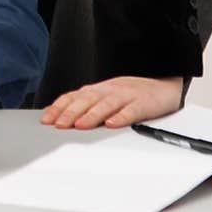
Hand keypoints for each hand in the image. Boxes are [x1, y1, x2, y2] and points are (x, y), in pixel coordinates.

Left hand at [40, 75, 183, 129]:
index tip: (46, 120)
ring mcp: (126, 96)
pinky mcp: (143, 104)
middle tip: (59, 125)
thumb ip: (85, 104)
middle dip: (71, 112)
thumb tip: (59, 115)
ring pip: (106, 104)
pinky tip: (112, 124)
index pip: (75, 96)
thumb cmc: (132, 95)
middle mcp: (110, 90)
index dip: (60, 107)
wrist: (164, 86)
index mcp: (99, 89)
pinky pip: (131, 110)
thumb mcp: (106, 96)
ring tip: (80, 125)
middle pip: (87, 99)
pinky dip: (121, 117)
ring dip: (92, 114)